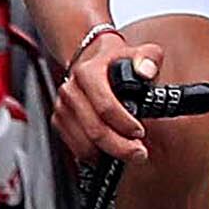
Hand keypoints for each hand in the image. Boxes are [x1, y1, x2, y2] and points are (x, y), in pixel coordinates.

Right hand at [57, 35, 162, 162]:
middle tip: (140, 153)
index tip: (140, 132)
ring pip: (84, 142)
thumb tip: (146, 71)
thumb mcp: (141, 52)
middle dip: (120, 146)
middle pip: (95, 129)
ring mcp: (63, 107)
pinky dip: (95, 155)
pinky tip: (111, 153)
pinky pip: (75, 146)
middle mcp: (70, 90)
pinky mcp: (59, 120)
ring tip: (130, 154)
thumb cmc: (120, 60)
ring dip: (108, 154)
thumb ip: (149, 59)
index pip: (104, 106)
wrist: (93, 58)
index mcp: (88, 73)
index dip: (124, 123)